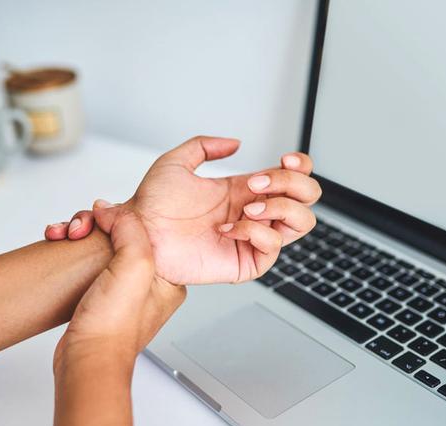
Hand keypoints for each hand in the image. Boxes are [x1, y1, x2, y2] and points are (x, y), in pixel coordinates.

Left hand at [45, 136, 320, 283]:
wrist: (139, 233)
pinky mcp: (245, 261)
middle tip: (258, 183)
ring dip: (280, 208)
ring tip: (248, 207)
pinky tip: (228, 228)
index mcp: (244, 190)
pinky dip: (254, 232)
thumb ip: (205, 146)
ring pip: (300, 223)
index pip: (293, 178)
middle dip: (291, 184)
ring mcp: (252, 237)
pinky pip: (271, 248)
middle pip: (306, 198)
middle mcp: (254, 212)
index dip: (300, 167)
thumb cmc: (151, 205)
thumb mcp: (175, 162)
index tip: (285, 159)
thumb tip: (235, 143)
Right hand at [53, 208, 184, 369]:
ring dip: (78, 232)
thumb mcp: (134, 265)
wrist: (86, 359)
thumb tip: (110, 209)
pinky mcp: (99, 295)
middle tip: (78, 229)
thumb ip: (130, 227)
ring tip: (65, 235)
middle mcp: (148, 282)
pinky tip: (61, 245)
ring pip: (100, 244)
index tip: (101, 214)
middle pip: (121, 233)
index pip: (147, 228)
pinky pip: (86, 260)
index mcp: (169, 275)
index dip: (122, 215)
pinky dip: (71, 249)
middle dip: (93, 224)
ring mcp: (122, 289)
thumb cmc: (115, 328)